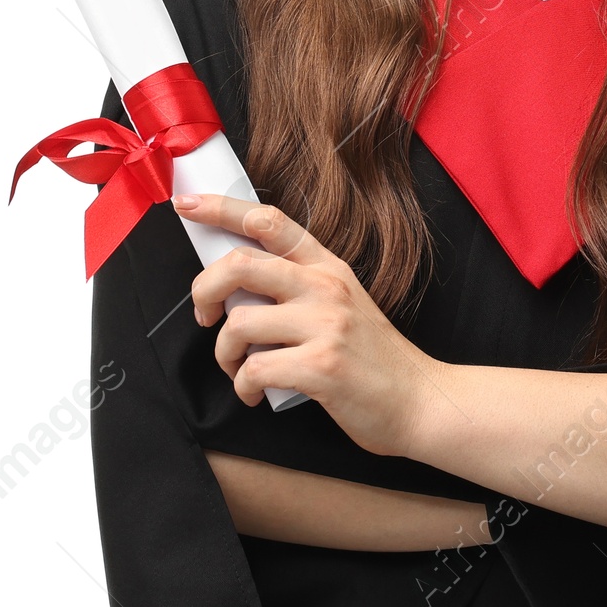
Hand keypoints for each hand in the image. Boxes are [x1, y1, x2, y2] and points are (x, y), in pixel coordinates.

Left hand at [175, 194, 447, 455]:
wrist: (420, 401)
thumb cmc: (374, 359)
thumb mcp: (344, 305)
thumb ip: (299, 288)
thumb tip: (237, 288)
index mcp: (328, 267)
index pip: (268, 221)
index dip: (221, 208)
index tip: (187, 205)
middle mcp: (325, 287)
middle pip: (240, 265)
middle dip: (203, 290)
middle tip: (204, 315)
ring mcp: (325, 325)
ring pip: (239, 323)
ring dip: (225, 353)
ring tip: (238, 368)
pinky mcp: (321, 366)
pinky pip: (254, 370)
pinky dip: (243, 387)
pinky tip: (255, 393)